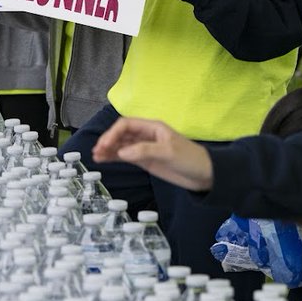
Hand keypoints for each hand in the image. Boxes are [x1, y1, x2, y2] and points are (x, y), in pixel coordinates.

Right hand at [92, 117, 214, 191]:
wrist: (205, 175)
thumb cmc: (190, 159)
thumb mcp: (168, 153)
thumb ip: (144, 151)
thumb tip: (121, 152)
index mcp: (153, 127)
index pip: (127, 125)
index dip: (113, 133)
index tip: (104, 145)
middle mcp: (146, 136)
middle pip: (121, 134)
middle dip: (108, 141)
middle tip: (97, 152)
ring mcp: (145, 148)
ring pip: (121, 145)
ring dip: (109, 149)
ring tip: (96, 157)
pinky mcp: (145, 160)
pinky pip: (126, 156)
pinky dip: (115, 157)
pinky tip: (104, 160)